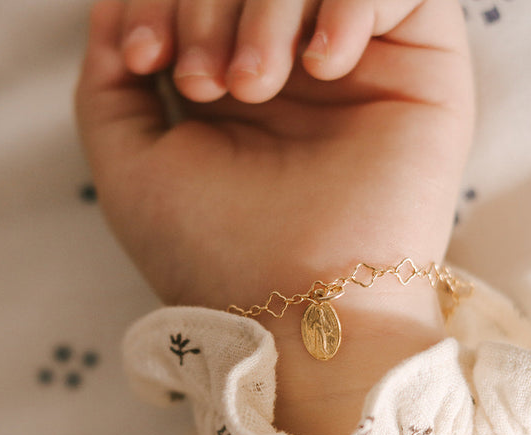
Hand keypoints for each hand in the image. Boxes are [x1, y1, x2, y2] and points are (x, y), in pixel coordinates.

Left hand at [76, 0, 473, 434]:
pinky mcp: (422, 63)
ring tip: (255, 87)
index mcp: (226, 73)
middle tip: (203, 82)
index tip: (146, 57)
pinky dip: (348, 3)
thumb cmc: (211, 249)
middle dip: (207, 4)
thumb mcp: (128, 162)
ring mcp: (355, 55)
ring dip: (268, 7)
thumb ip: (108, 75)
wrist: (296, 307)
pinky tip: (322, 67)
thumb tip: (110, 1)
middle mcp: (290, 57)